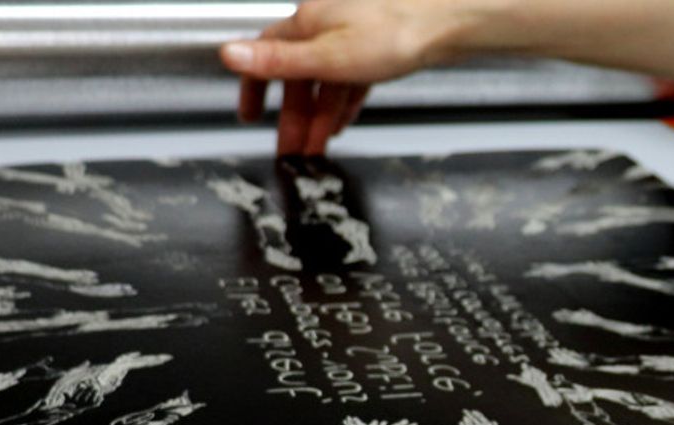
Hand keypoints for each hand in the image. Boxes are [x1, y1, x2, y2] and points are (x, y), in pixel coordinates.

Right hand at [218, 0, 463, 154]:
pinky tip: (343, 121)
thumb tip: (228, 55)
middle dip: (294, 118)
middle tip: (290, 151)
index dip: (254, 88)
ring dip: (319, 117)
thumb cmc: (394, 32)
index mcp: (307, 23)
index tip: (249, 115)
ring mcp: (352, 36)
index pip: (267, 57)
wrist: (445, 23)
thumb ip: (278, 61)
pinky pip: (350, 80)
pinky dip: (343, 103)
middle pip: (300, 78)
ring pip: (327, 83)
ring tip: (317, 148)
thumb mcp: (327, 56)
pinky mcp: (376, 48)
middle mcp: (326, 25)